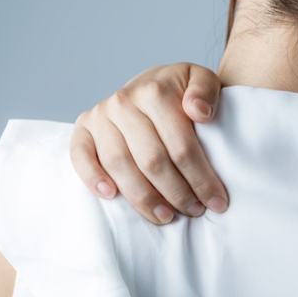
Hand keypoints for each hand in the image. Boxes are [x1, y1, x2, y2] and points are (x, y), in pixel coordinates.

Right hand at [70, 63, 227, 224]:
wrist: (150, 84)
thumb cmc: (179, 91)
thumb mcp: (201, 80)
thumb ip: (206, 90)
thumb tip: (199, 113)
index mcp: (154, 91)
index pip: (181, 145)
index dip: (201, 178)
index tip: (217, 201)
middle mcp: (123, 102)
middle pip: (151, 160)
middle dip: (176, 193)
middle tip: (194, 211)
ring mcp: (100, 116)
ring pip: (119, 164)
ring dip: (143, 197)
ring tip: (164, 216)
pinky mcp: (83, 128)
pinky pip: (80, 155)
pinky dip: (92, 177)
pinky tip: (110, 195)